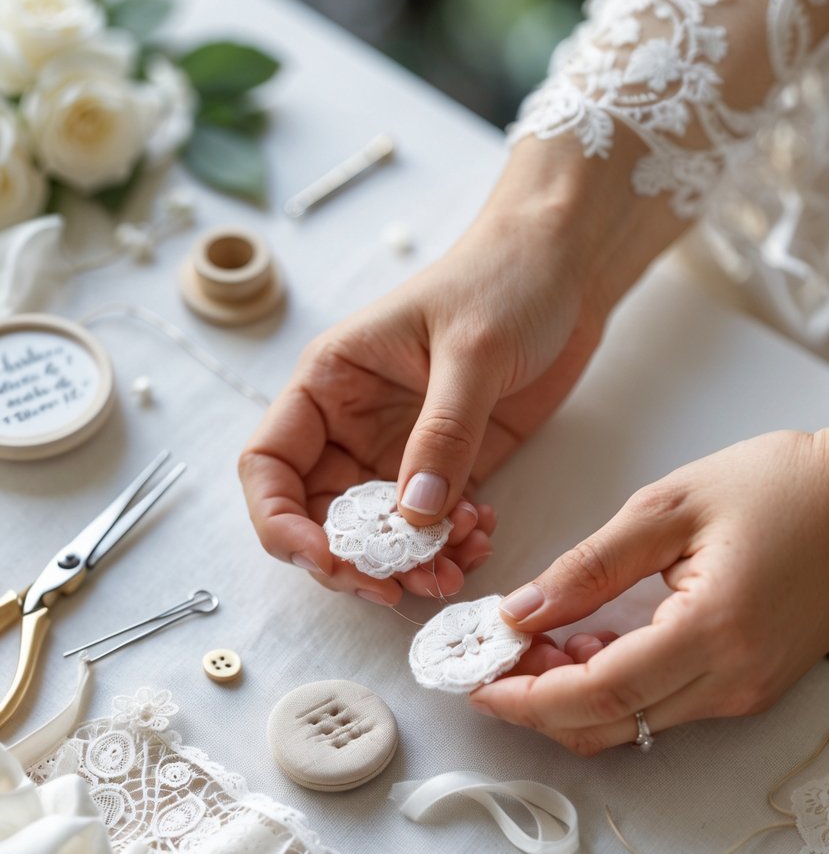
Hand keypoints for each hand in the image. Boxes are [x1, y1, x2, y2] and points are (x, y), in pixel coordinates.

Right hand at [239, 136, 676, 604]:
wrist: (566, 267)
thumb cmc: (504, 278)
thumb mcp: (471, 350)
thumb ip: (443, 435)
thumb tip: (412, 518)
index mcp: (329, 384)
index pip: (270, 466)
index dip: (282, 523)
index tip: (329, 560)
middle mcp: (352, 425)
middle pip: (320, 518)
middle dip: (356, 562)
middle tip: (402, 587)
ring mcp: (399, 451)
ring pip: (379, 534)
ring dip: (410, 564)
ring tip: (457, 565)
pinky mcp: (449, 466)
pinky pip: (433, 527)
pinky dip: (450, 546)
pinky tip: (482, 536)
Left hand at [471, 431, 828, 754]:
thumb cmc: (780, 487)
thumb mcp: (671, 506)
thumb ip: (590, 566)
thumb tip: (523, 609)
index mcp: (712, 631)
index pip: (598, 694)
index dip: (528, 698)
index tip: (477, 682)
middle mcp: (731, 680)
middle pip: (609, 725)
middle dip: (538, 704)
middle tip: (494, 660)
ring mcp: (744, 691)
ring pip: (633, 724)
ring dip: (571, 698)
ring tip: (534, 642)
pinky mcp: (748, 686)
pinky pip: (662, 707)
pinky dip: (612, 689)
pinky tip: (586, 644)